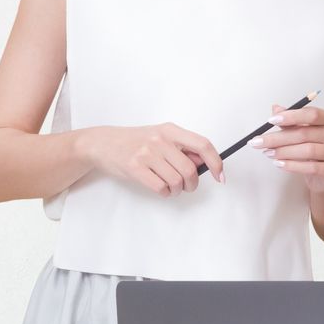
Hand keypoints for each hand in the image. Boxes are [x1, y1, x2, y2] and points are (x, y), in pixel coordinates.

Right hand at [81, 123, 222, 195]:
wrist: (103, 143)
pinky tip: (160, 187)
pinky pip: (161, 188)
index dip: (216, 162)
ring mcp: (146, 153)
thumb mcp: (161, 137)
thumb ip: (183, 148)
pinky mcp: (135, 168)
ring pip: (176, 181)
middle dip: (192, 184)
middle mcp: (160, 140)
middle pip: (190, 170)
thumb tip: (206, 164)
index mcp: (171, 130)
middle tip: (187, 186)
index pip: (203, 145)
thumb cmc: (136, 141)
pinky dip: (165, 192)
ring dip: (177, 190)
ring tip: (170, 186)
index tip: (221, 176)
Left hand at [253, 102, 323, 193]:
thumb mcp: (301, 134)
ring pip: (307, 150)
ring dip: (284, 152)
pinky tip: (279, 164)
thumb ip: (290, 122)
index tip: (270, 120)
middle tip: (259, 142)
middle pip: (305, 133)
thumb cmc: (313, 152)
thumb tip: (275, 108)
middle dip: (278, 138)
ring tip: (268, 153)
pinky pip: (311, 167)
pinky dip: (292, 165)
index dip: (291, 116)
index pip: (312, 114)